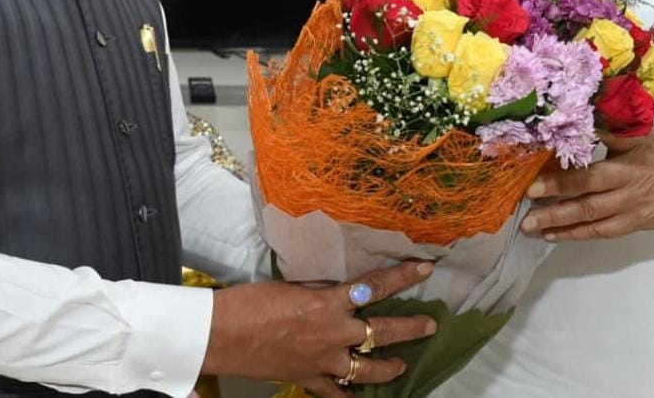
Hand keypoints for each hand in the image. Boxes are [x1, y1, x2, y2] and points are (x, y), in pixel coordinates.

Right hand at [202, 261, 436, 396]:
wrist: (224, 334)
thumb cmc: (252, 301)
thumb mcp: (293, 285)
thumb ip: (321, 291)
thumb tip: (338, 291)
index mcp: (329, 302)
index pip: (375, 286)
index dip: (403, 276)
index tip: (426, 268)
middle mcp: (333, 332)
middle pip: (382, 331)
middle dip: (410, 327)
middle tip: (429, 324)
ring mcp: (323, 360)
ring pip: (367, 367)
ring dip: (388, 366)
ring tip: (401, 365)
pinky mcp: (308, 378)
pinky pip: (334, 393)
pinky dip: (346, 394)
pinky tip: (356, 394)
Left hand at [521, 128, 653, 240]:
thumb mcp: (644, 132)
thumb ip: (612, 130)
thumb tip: (574, 120)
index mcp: (633, 144)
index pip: (602, 136)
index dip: (574, 137)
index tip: (545, 136)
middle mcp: (630, 174)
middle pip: (589, 181)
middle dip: (556, 186)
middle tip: (528, 190)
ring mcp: (631, 201)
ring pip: (589, 211)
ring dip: (556, 217)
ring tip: (528, 221)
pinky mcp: (634, 221)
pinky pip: (600, 230)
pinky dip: (574, 233)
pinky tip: (551, 234)